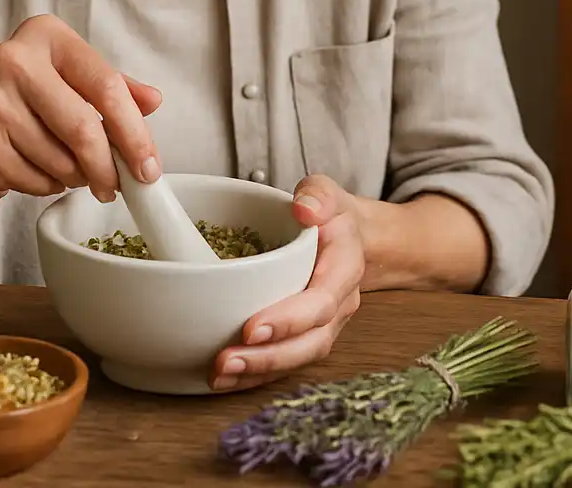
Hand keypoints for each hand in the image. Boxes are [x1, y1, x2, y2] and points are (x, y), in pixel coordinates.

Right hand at [0, 13, 162, 204]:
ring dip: (77, 177)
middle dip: (110, 166)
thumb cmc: (14, 103)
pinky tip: (34, 170)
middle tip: (120, 185)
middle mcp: (14, 60)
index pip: (105, 84)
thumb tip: (153, 100)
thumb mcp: (63, 79)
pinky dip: (49, 185)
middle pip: (85, 127)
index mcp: (44, 35)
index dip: (134, 131)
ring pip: (64, 161)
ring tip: (65, 168)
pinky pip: (40, 181)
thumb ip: (108, 86)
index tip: (150, 164)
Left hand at [209, 174, 364, 391]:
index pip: (321, 302)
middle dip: (268, 357)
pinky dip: (256, 374)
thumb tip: (303, 208)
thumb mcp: (326, 192)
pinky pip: (285, 362)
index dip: (289, 319)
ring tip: (218, 375)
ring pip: (298, 358)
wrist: (352, 239)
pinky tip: (225, 378)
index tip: (250, 328)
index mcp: (344, 269)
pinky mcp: (306, 337)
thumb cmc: (331, 216)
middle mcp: (339, 305)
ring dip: (258, 371)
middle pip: (310, 342)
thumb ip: (318, 195)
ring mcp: (325, 326)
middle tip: (225, 360)